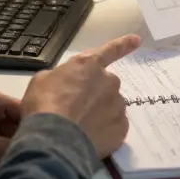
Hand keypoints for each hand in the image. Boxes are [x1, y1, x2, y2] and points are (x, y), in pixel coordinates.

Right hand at [20, 34, 140, 158]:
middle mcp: (109, 81)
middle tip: (78, 110)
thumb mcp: (42, 81)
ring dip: (100, 114)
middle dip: (96, 95)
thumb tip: (64, 83)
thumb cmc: (44, 105)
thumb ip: (60, 77)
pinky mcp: (121, 128)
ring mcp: (117, 105)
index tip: (137, 40)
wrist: (55, 138)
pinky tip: (90, 137)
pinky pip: (114, 127)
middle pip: (107, 86)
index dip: (123, 45)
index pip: (110, 51)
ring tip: (81, 127)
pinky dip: (104, 132)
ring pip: (112, 107)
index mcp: (89, 65)